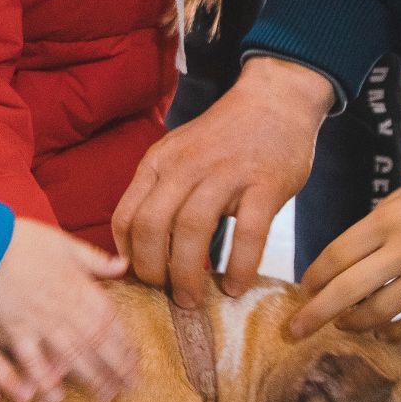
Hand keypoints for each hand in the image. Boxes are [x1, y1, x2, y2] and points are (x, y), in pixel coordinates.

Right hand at [0, 219, 136, 401]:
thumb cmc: (22, 240)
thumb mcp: (64, 242)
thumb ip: (95, 259)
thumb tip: (124, 265)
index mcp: (78, 285)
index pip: (110, 320)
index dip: (125, 343)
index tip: (136, 362)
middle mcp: (64, 307)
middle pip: (97, 342)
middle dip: (116, 367)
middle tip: (129, 389)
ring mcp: (40, 321)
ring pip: (73, 355)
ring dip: (91, 377)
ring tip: (105, 396)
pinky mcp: (14, 329)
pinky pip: (32, 360)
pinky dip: (44, 378)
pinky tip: (55, 396)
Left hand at [113, 56, 334, 307]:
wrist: (275, 100)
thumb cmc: (224, 139)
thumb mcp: (178, 155)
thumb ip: (158, 192)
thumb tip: (140, 250)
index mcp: (159, 162)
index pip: (125, 217)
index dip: (128, 257)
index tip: (140, 280)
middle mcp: (186, 167)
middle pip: (152, 227)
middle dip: (153, 272)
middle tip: (166, 296)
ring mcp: (226, 174)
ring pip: (193, 231)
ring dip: (189, 276)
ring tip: (193, 301)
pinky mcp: (264, 185)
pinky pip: (247, 233)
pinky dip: (239, 266)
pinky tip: (235, 286)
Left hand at [289, 119, 400, 340]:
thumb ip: (382, 221)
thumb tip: (353, 251)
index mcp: (389, 218)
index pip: (336, 255)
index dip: (314, 278)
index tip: (302, 291)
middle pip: (345, 290)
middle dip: (314, 315)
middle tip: (294, 331)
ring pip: (379, 313)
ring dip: (355, 324)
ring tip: (346, 327)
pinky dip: (395, 333)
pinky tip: (385, 334)